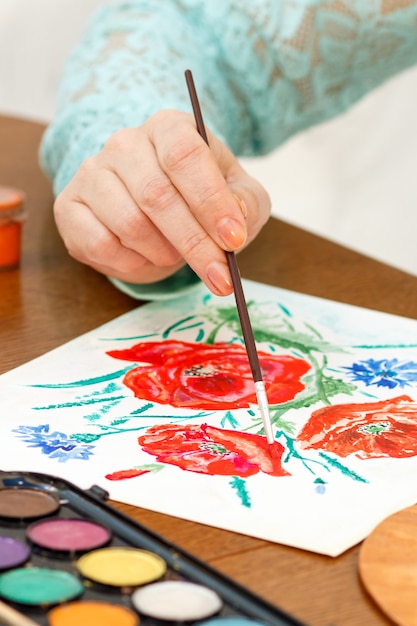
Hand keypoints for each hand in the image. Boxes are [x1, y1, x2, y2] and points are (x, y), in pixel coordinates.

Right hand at [53, 110, 270, 295]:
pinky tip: (144, 256)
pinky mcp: (69, 206)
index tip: (233, 240)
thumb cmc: (200, 196)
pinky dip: (131, 262)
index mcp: (169, 128)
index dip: (211, 201)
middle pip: (157, 195)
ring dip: (162, 253)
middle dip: (194, 244)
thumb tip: (236, 222)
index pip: (185, 155)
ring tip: (175, 255)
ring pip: (129, 223)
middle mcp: (125, 143)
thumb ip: (246, 204)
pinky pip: (101, 244)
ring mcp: (92, 173)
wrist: (155, 206)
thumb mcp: (238, 195)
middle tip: (220, 278)